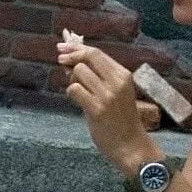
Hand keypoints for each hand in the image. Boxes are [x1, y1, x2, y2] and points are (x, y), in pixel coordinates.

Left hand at [59, 39, 158, 173]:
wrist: (131, 145)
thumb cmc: (121, 118)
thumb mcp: (115, 91)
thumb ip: (97, 75)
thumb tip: (70, 60)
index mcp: (123, 75)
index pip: (97, 53)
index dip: (77, 48)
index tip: (62, 47)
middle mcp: (117, 82)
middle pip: (87, 57)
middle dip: (71, 58)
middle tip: (61, 62)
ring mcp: (107, 96)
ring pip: (78, 72)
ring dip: (72, 80)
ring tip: (80, 92)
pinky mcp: (97, 109)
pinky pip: (74, 89)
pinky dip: (71, 93)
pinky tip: (78, 101)